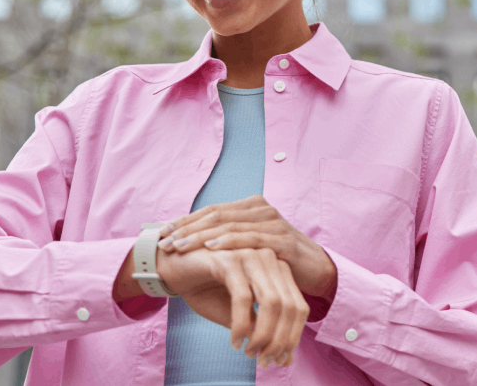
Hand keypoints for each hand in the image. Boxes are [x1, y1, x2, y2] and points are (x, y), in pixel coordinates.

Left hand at [158, 195, 336, 301]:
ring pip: (229, 226)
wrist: (315, 269)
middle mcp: (261, 209)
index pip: (211, 210)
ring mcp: (272, 223)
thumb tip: (192, 241)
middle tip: (164, 242)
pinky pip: (250, 239)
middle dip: (187, 229)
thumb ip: (229, 238)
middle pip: (216, 216)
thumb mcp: (251, 244)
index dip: (185, 220)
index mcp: (251, 206)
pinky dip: (229, 243)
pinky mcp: (282, 240)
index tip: (161, 233)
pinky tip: (211, 248)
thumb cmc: (277, 259)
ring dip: (200, 237)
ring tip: (180, 246)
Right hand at [158, 246, 308, 368]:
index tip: (281, 360)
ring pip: (271, 302)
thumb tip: (286, 358)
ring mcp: (250, 255)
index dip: (293, 337)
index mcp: (277, 269)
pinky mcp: (229, 259)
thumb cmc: (206, 290)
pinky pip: (243, 297)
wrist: (171, 268)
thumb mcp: (238, 315)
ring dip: (263, 335)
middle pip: (289, 306)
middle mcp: (268, 259)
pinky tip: (234, 341)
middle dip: (280, 340)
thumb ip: (261, 330)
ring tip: (250, 353)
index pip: (299, 307)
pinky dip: (241, 325)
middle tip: (265, 361)